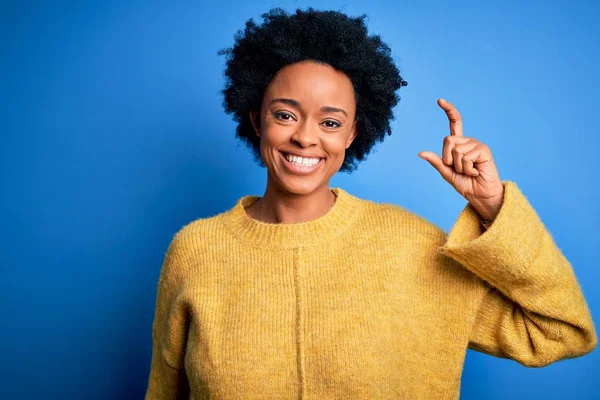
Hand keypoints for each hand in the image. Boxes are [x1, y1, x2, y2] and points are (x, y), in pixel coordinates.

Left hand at [419, 99, 504, 220]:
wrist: (479, 194)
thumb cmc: (465, 183)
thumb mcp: (446, 172)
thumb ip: (436, 161)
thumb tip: (420, 152)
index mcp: (458, 144)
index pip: (454, 123)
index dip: (448, 111)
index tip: (439, 100)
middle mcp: (468, 141)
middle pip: (447, 140)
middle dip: (448, 159)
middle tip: (460, 169)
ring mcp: (476, 144)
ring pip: (456, 150)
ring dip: (459, 166)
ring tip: (469, 171)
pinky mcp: (483, 150)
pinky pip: (465, 157)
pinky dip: (467, 169)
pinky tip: (476, 172)